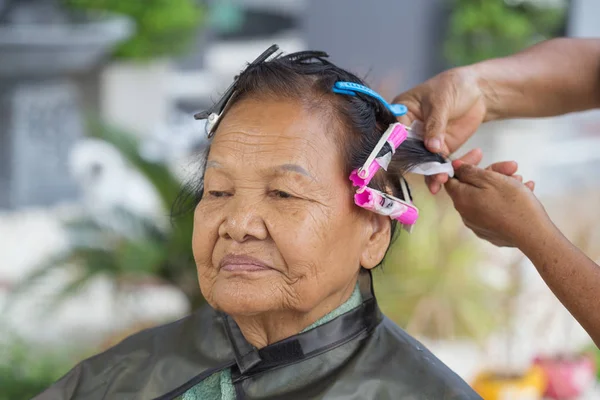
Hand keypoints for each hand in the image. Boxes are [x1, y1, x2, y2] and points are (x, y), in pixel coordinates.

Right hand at [393, 67, 487, 193]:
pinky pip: (437, 163)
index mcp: (402, 112)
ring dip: (429, 172)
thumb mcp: (441, 102)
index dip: (398, 146)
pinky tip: (441, 182)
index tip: (404, 159)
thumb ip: (435, 124)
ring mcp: (424, 141)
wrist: (478, 91)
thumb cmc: (454, 86)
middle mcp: (409, 129)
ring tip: (439, 179)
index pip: (395, 132)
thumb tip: (431, 147)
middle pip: (407, 150)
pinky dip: (440, 172)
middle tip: (427, 172)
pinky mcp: (440, 149)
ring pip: (422, 160)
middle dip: (416, 163)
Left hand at [444, 160, 550, 247]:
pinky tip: (524, 192)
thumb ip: (470, 171)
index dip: (464, 167)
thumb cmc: (513, 203)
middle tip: (513, 169)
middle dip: (493, 174)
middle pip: (473, 187)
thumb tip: (455, 166)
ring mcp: (477, 224)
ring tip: (522, 182)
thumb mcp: (491, 179)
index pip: (452, 179)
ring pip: (486, 198)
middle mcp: (465, 213)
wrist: (533, 234)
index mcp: (461, 199)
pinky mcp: (490, 231)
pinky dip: (505, 200)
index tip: (481, 159)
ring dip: (503, 185)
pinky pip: (494, 210)